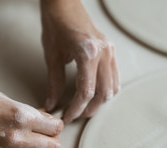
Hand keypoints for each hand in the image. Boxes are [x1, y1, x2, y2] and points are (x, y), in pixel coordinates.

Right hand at [0, 63, 62, 147]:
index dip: (55, 124)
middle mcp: (15, 135)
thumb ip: (26, 112)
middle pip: (53, 147)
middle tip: (45, 133)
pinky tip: (20, 147)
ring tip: (34, 142)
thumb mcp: (4, 97)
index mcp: (20, 114)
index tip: (51, 122)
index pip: (55, 127)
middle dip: (52, 139)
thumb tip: (43, 119)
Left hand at [40, 0, 119, 122]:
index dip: (76, 109)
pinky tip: (95, 94)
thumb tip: (51, 105)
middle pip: (103, 93)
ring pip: (112, 87)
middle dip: (89, 109)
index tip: (66, 117)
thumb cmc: (56, 25)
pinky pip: (115, 77)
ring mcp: (110, 51)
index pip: (86, 92)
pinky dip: (106, 89)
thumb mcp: (52, 56)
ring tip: (84, 107)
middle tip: (74, 115)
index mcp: (88, 53)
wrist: (64, 3)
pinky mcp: (110, 50)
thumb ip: (54, 83)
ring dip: (99, 102)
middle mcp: (103, 53)